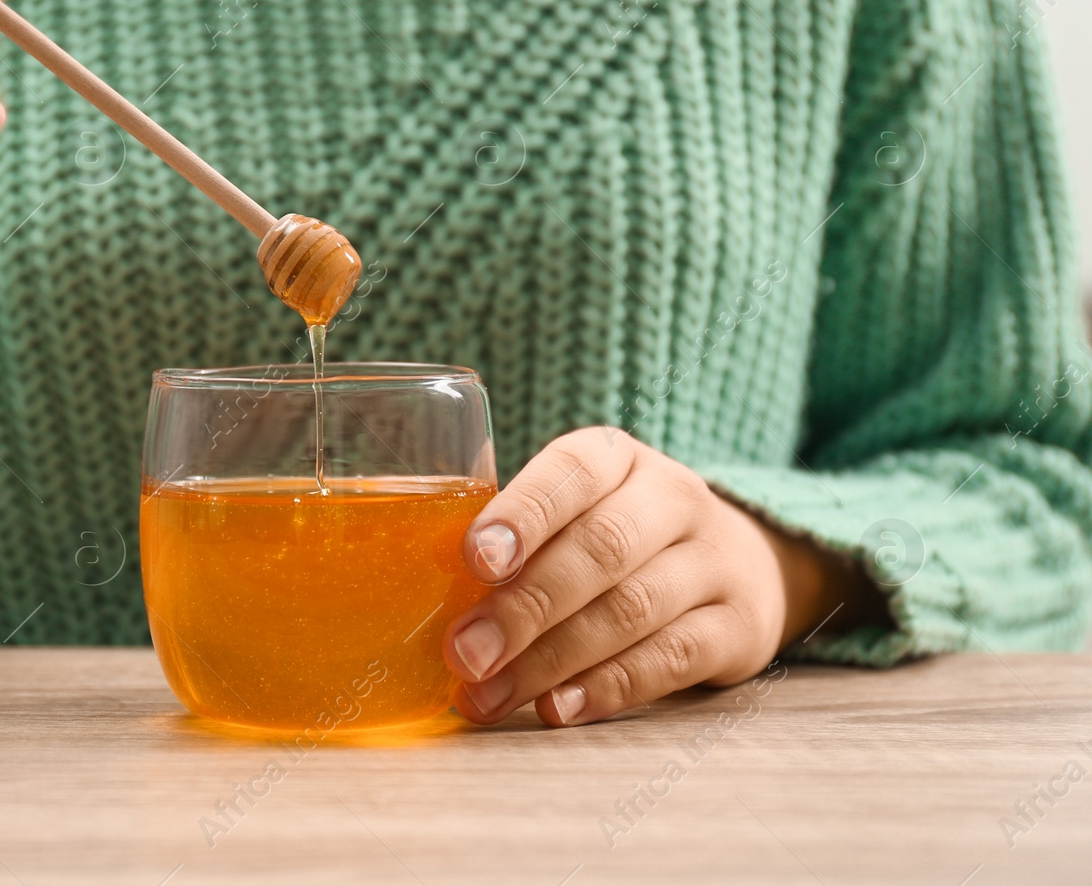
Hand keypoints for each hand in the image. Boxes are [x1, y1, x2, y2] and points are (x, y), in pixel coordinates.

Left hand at [443, 427, 885, 725]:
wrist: (745, 565)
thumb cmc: (619, 537)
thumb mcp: (577, 509)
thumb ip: (514, 533)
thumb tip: (420, 582)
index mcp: (618, 457)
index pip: (573, 470)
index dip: (524, 513)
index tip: (476, 559)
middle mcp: (673, 498)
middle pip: (601, 548)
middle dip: (525, 606)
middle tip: (465, 653)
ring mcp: (714, 561)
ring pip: (632, 609)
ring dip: (552, 659)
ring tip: (490, 694)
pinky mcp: (739, 627)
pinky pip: (672, 659)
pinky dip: (609, 688)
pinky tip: (558, 708)